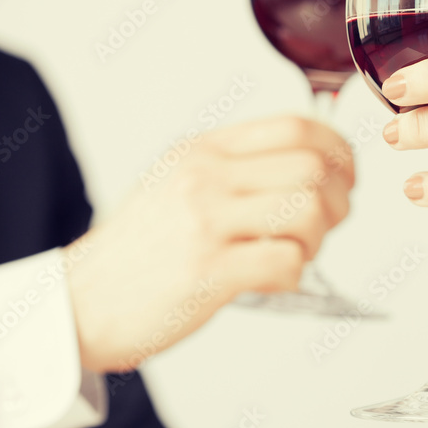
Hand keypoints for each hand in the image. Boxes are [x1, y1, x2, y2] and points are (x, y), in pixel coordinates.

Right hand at [66, 116, 353, 372]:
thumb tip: (314, 163)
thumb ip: (237, 166)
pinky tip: (274, 278)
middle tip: (327, 224)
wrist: (82, 300)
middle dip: (338, 200)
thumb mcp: (179, 181)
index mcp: (204, 150)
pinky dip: (294, 274)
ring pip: (307, 211)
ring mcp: (205, 222)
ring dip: (318, 238)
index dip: (338, 150)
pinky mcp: (208, 271)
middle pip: (312, 168)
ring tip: (296, 252)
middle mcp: (205, 177)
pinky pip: (287, 263)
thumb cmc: (140, 248)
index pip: (296, 127)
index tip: (345, 175)